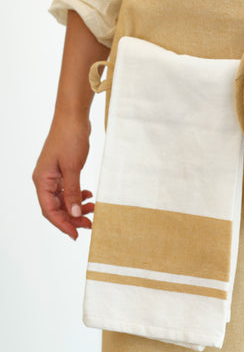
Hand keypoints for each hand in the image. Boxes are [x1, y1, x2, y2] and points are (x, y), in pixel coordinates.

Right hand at [32, 114, 94, 240]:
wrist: (73, 117)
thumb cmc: (70, 138)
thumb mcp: (73, 167)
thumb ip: (73, 191)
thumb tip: (74, 214)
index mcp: (42, 180)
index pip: (49, 210)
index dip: (62, 224)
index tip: (76, 235)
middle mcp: (44, 179)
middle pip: (56, 207)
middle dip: (72, 218)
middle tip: (90, 224)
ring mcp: (53, 175)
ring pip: (63, 199)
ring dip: (76, 207)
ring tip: (92, 209)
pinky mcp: (62, 170)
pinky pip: (68, 189)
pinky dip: (78, 195)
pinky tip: (89, 195)